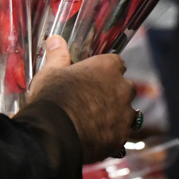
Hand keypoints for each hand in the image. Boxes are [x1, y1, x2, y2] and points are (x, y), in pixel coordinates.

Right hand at [24, 35, 136, 162]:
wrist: (53, 135)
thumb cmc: (52, 99)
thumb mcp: (50, 73)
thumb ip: (57, 56)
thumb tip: (55, 40)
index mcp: (107, 67)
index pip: (116, 63)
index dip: (106, 71)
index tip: (95, 77)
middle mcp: (122, 88)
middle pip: (125, 87)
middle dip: (113, 93)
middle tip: (93, 102)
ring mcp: (125, 113)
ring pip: (128, 112)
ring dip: (116, 115)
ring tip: (95, 122)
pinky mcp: (122, 136)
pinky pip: (122, 134)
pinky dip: (112, 135)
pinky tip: (97, 137)